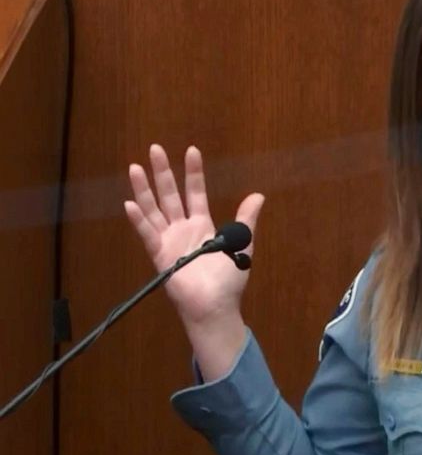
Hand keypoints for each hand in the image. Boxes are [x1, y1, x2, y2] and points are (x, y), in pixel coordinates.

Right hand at [124, 144, 264, 327]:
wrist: (216, 306)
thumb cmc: (228, 280)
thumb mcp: (242, 244)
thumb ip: (246, 219)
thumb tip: (258, 194)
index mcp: (202, 225)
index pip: (196, 192)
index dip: (194, 172)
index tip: (192, 150)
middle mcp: (182, 229)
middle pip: (170, 195)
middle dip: (163, 172)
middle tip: (155, 148)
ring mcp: (169, 241)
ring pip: (154, 209)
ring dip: (144, 189)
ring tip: (135, 167)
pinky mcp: (160, 255)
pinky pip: (148, 234)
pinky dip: (139, 220)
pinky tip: (130, 203)